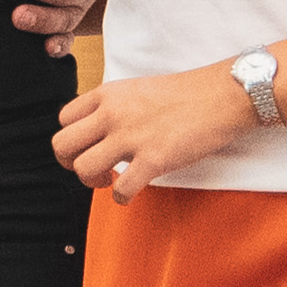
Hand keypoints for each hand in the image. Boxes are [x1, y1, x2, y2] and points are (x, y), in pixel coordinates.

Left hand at [53, 65, 257, 198]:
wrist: (223, 95)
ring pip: (82, 168)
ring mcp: (131, 137)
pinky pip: (120, 189)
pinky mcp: (153, 159)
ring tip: (109, 180)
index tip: (87, 147)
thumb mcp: (137, 89)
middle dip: (69, 163)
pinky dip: (121, 197)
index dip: (72, 139)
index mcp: (107, 95)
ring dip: (91, 182)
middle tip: (92, 168)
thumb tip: (99, 130)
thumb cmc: (187, 94)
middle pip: (62, 145)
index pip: (64, 119)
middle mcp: (112, 114)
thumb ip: (114, 107)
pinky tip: (130, 193)